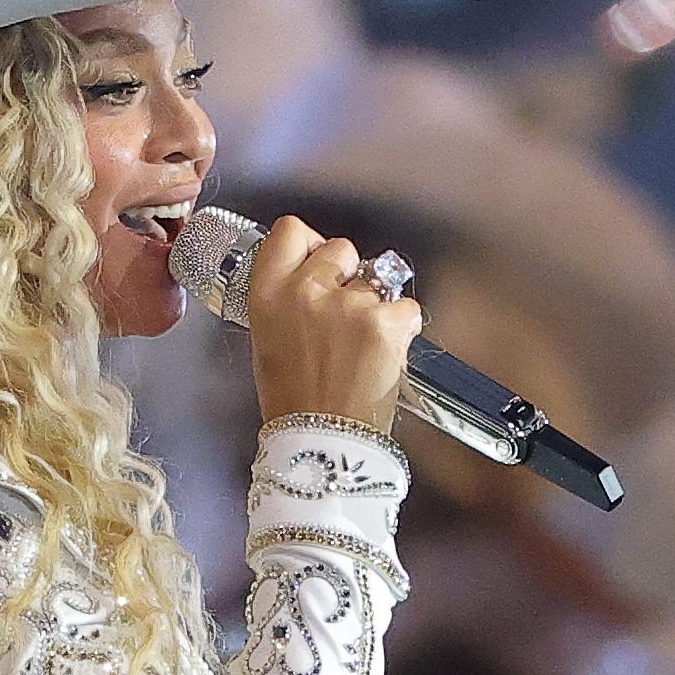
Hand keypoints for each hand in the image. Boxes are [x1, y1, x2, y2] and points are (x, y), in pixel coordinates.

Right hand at [245, 216, 423, 431]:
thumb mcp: (268, 340)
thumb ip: (286, 299)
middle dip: (347, 275)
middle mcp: (306, 291)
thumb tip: (313, 275)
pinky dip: (401, 328)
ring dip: (374, 306)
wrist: (322, 443)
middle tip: (341, 317)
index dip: (309, 244)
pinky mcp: (385, 322)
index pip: (291, 231)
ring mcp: (348, 305)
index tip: (316, 261)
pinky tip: (382, 355)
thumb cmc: (294, 402)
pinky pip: (406, 307)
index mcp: (268, 293)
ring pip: (376, 280)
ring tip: (360, 348)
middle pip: (340, 247)